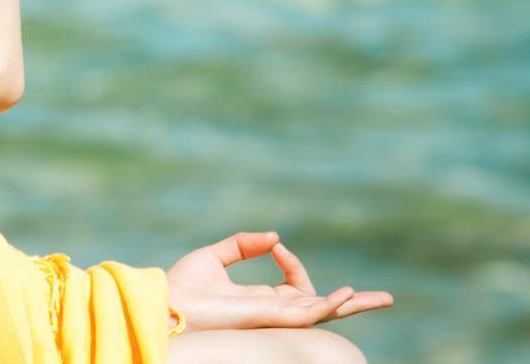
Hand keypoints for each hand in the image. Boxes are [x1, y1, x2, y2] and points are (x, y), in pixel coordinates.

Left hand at [165, 230, 393, 332]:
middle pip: (322, 306)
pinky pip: (308, 313)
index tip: (274, 247)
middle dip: (353, 302)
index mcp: (260, 299)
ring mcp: (275, 316)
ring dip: (353, 305)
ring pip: (325, 312)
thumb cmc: (184, 285)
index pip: (294, 284)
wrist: (169, 302)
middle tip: (386, 298)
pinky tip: (348, 295)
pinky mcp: (272, 317)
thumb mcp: (214, 257)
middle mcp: (273, 311)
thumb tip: (275, 238)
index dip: (292, 263)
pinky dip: (330, 303)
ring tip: (383, 298)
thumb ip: (243, 245)